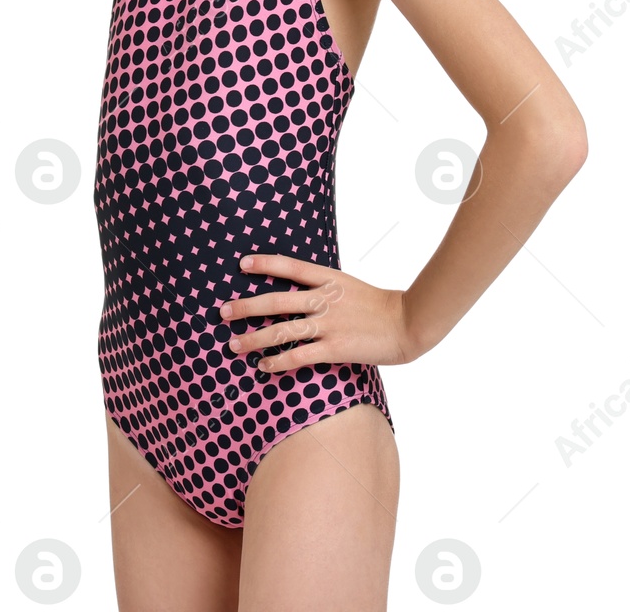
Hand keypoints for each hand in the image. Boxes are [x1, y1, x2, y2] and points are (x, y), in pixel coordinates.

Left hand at [221, 252, 417, 372]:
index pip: (291, 267)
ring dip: (254, 339)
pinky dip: (278, 361)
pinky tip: (264, 366)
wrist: (407, 322)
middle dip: (246, 306)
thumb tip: (300, 293)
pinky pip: (299, 356)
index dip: (265, 264)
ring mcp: (329, 324)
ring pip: (281, 331)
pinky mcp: (335, 348)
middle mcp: (325, 299)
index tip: (242, 265)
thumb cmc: (379, 306)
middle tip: (223, 311)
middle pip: (276, 301)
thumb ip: (325, 288)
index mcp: (330, 279)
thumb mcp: (350, 286)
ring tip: (234, 345)